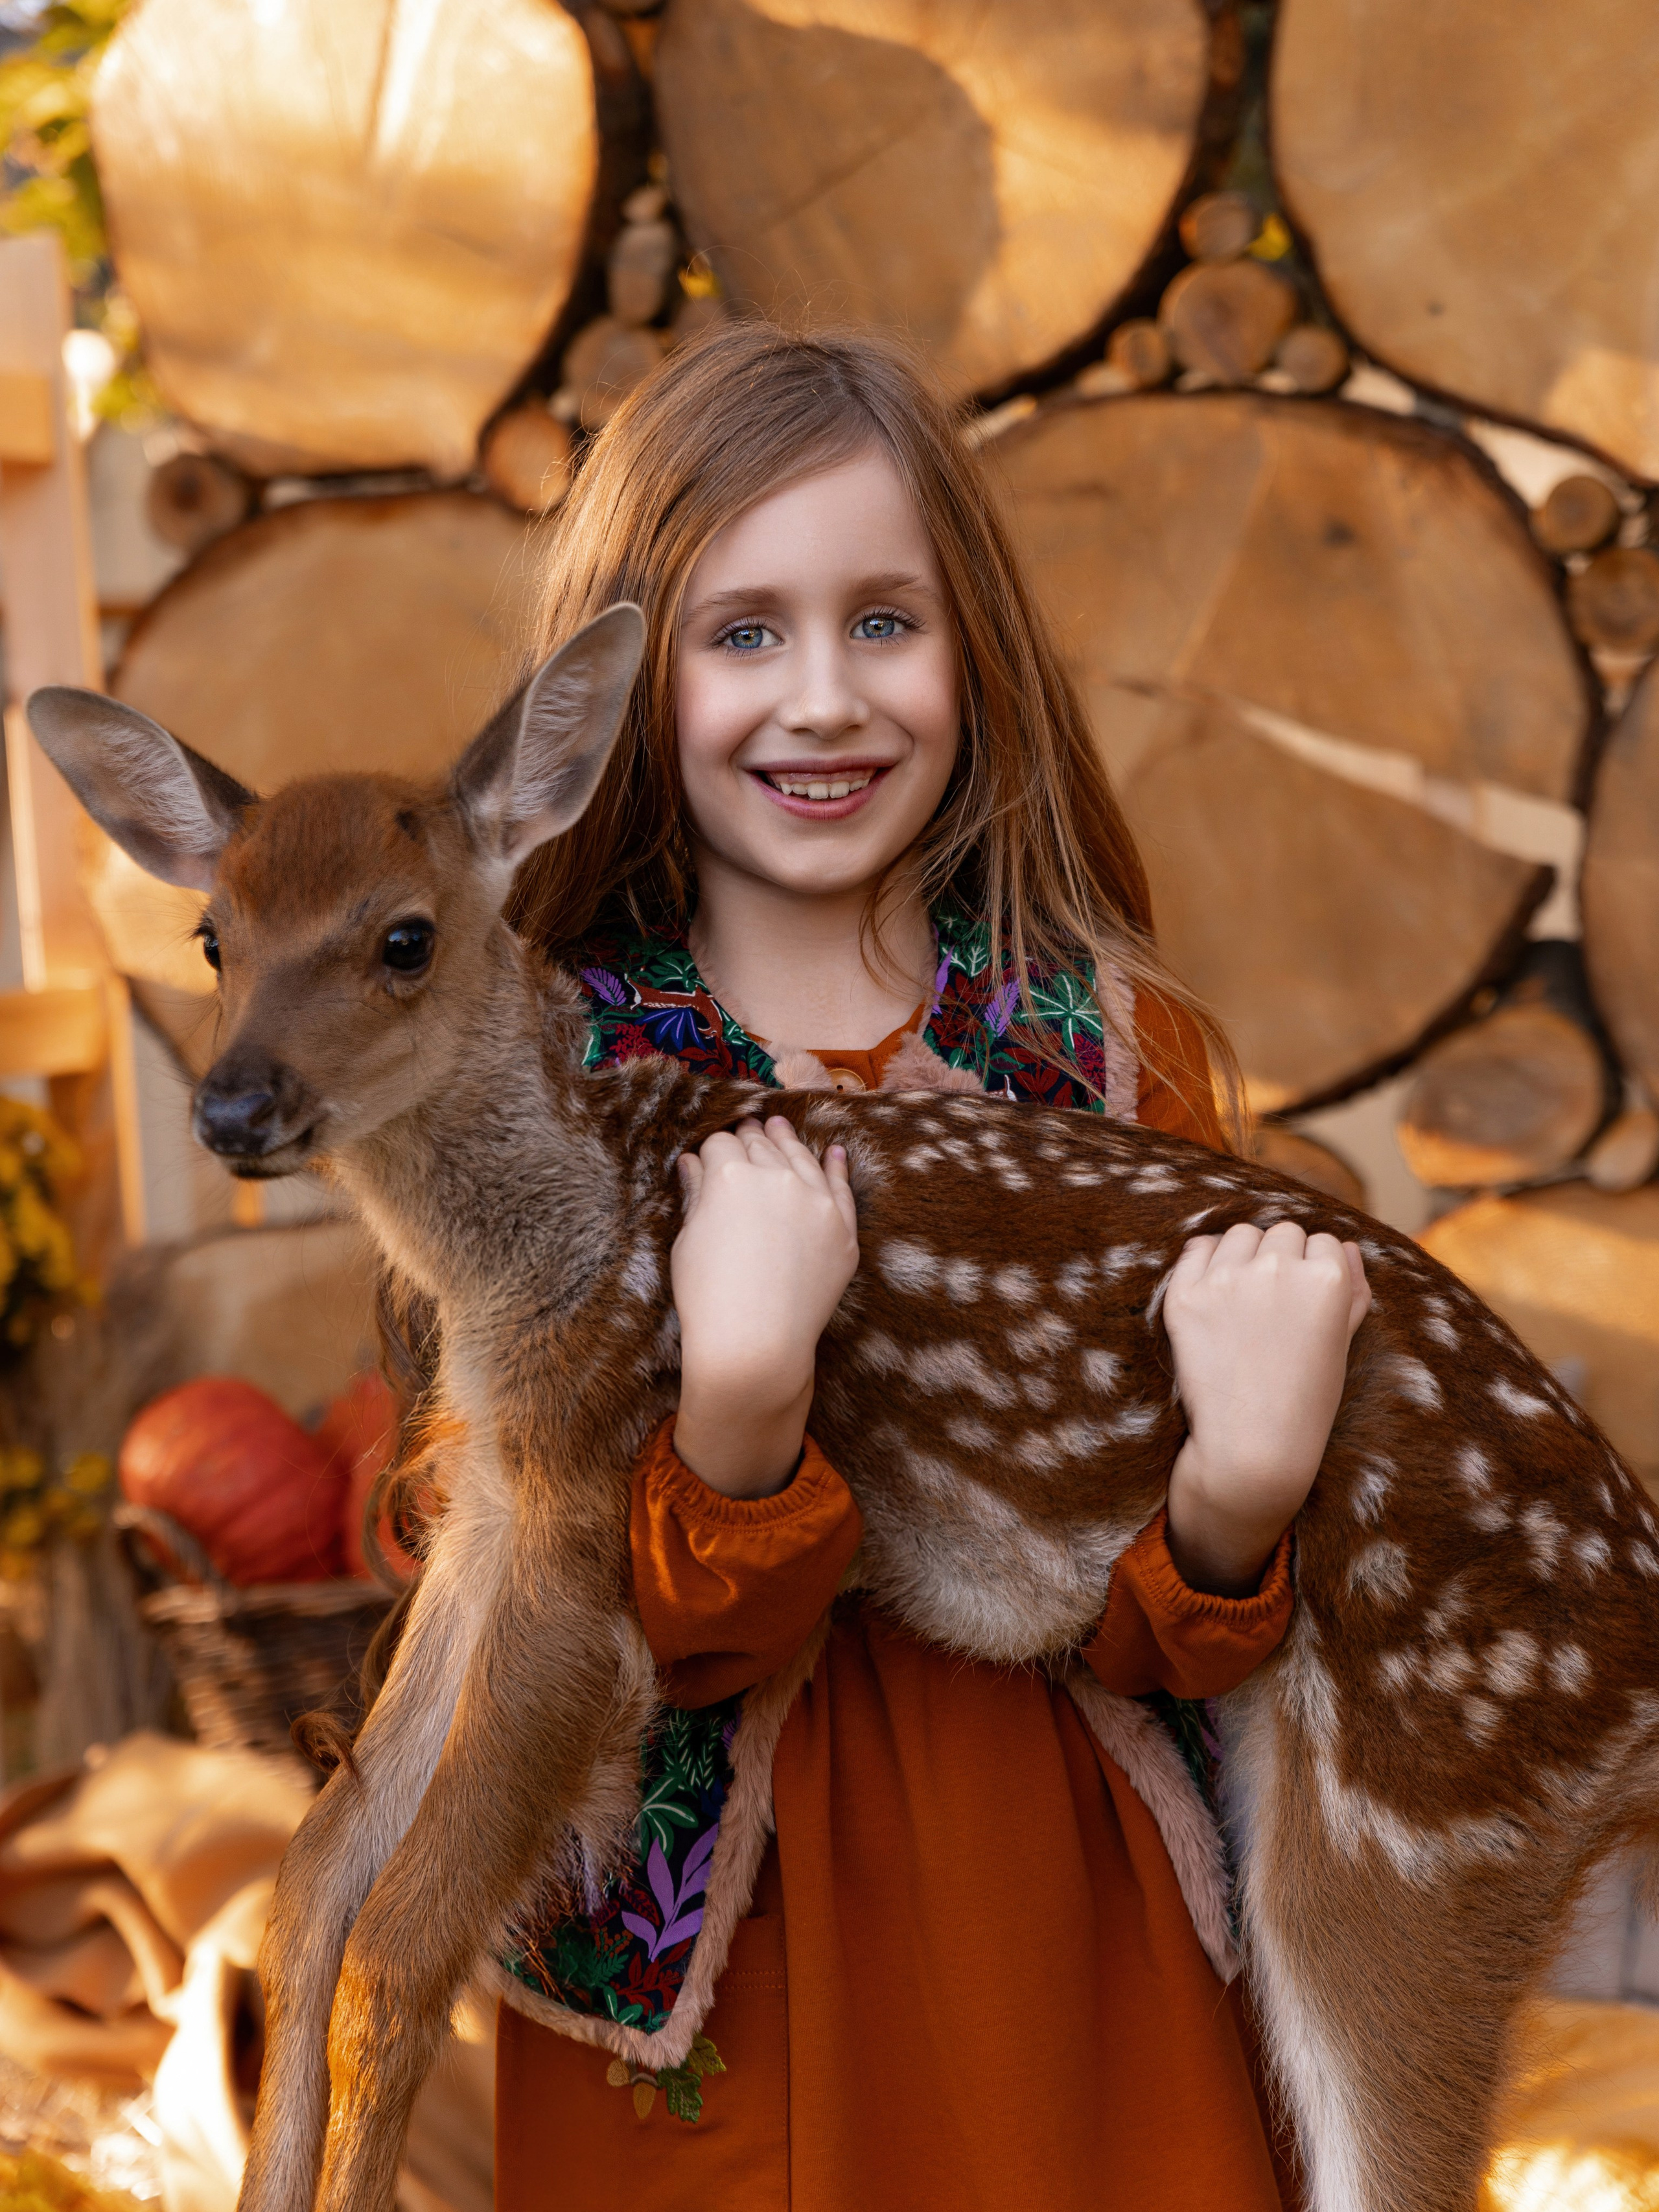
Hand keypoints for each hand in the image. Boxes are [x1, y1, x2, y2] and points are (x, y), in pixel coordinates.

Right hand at [670, 1116, 859, 1498]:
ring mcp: (816, 1200)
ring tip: (780, 1127)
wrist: (756, 1344)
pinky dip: (836, 1166)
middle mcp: (776, 1177)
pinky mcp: (843, 1227)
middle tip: (748, 1129)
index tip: (712, 1154)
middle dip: (750, 1137)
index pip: (721, 1145)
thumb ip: (696, 1195)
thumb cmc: (708, 1298)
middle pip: (762, 1145)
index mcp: (730, 1176)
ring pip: (801, 1157)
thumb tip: (693, 1161)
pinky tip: (834, 1152)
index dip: (713, 1150)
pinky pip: (841, 1186)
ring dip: (788, 1140)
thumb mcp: (689, 1241)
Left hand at [1162, 1221, 1369, 1595]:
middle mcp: (1279, 1268)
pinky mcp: (1185, 1293)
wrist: (1252, 1446)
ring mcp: (1229, 1278)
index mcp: (1327, 1278)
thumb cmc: (1305, 1399)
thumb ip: (1352, 1287)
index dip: (1314, 1272)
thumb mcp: (1343, 1343)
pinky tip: (1213, 1295)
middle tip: (1273, 1305)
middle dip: (1280, 1259)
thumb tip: (1342, 1244)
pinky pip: (1196, 1249)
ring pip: (1240, 1235)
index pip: (1322, 1242)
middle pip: (1283, 1232)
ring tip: (1244, 1302)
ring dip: (1244, 1256)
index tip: (1303, 1304)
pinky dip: (1205, 1263)